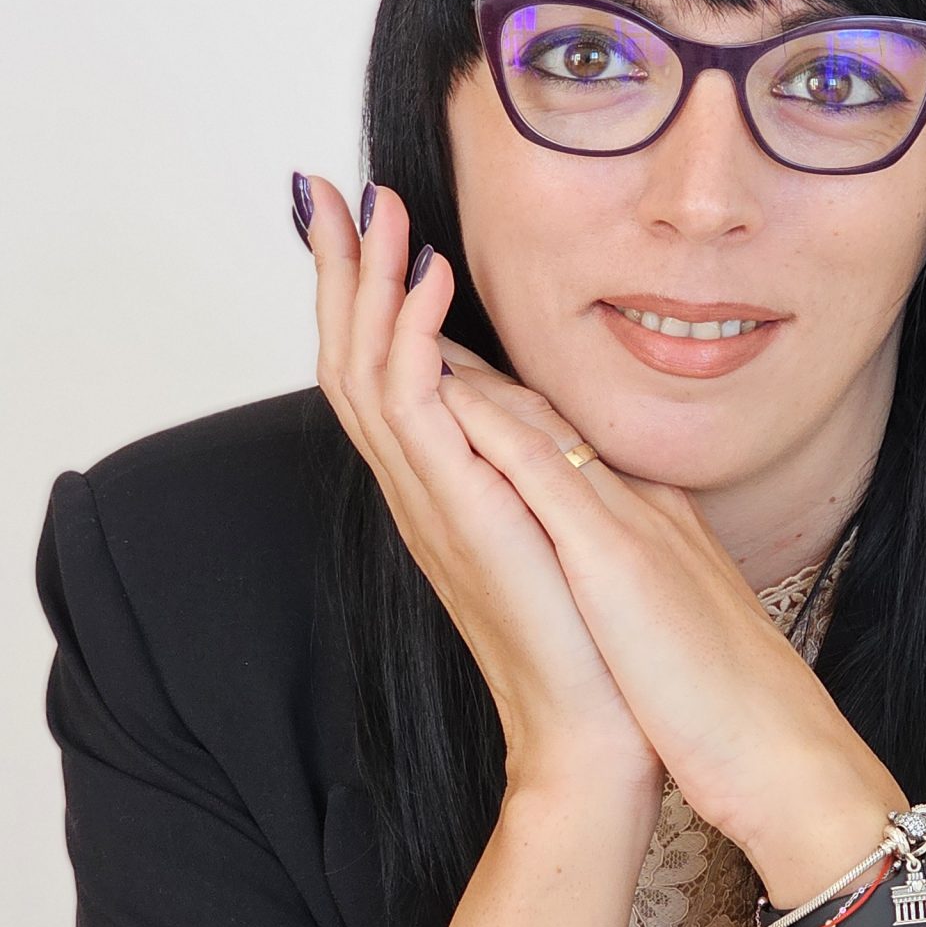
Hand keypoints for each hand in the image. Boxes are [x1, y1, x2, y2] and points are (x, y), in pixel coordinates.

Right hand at [307, 177, 665, 809]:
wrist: (598, 734)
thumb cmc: (592, 645)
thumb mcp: (558, 524)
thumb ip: (531, 465)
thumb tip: (532, 410)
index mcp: (443, 488)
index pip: (383, 371)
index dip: (365, 296)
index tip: (362, 222)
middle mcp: (421, 490)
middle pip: (349, 357)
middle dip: (341, 270)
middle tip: (327, 191)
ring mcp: (431, 501)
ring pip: (365, 368)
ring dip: (368, 280)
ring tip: (374, 207)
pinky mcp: (458, 511)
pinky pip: (415, 405)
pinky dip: (415, 332)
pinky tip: (433, 276)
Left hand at [431, 329, 899, 868]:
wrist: (778, 750)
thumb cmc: (728, 707)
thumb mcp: (676, 627)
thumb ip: (647, 588)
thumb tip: (611, 582)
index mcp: (652, 530)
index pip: (567, 449)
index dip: (507, 403)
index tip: (451, 368)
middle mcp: (641, 509)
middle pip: (547, 418)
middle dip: (473, 364)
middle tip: (407, 307)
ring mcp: (632, 524)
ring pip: (541, 423)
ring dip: (470, 367)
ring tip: (405, 312)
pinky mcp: (620, 558)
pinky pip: (547, 474)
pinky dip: (495, 428)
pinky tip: (448, 394)